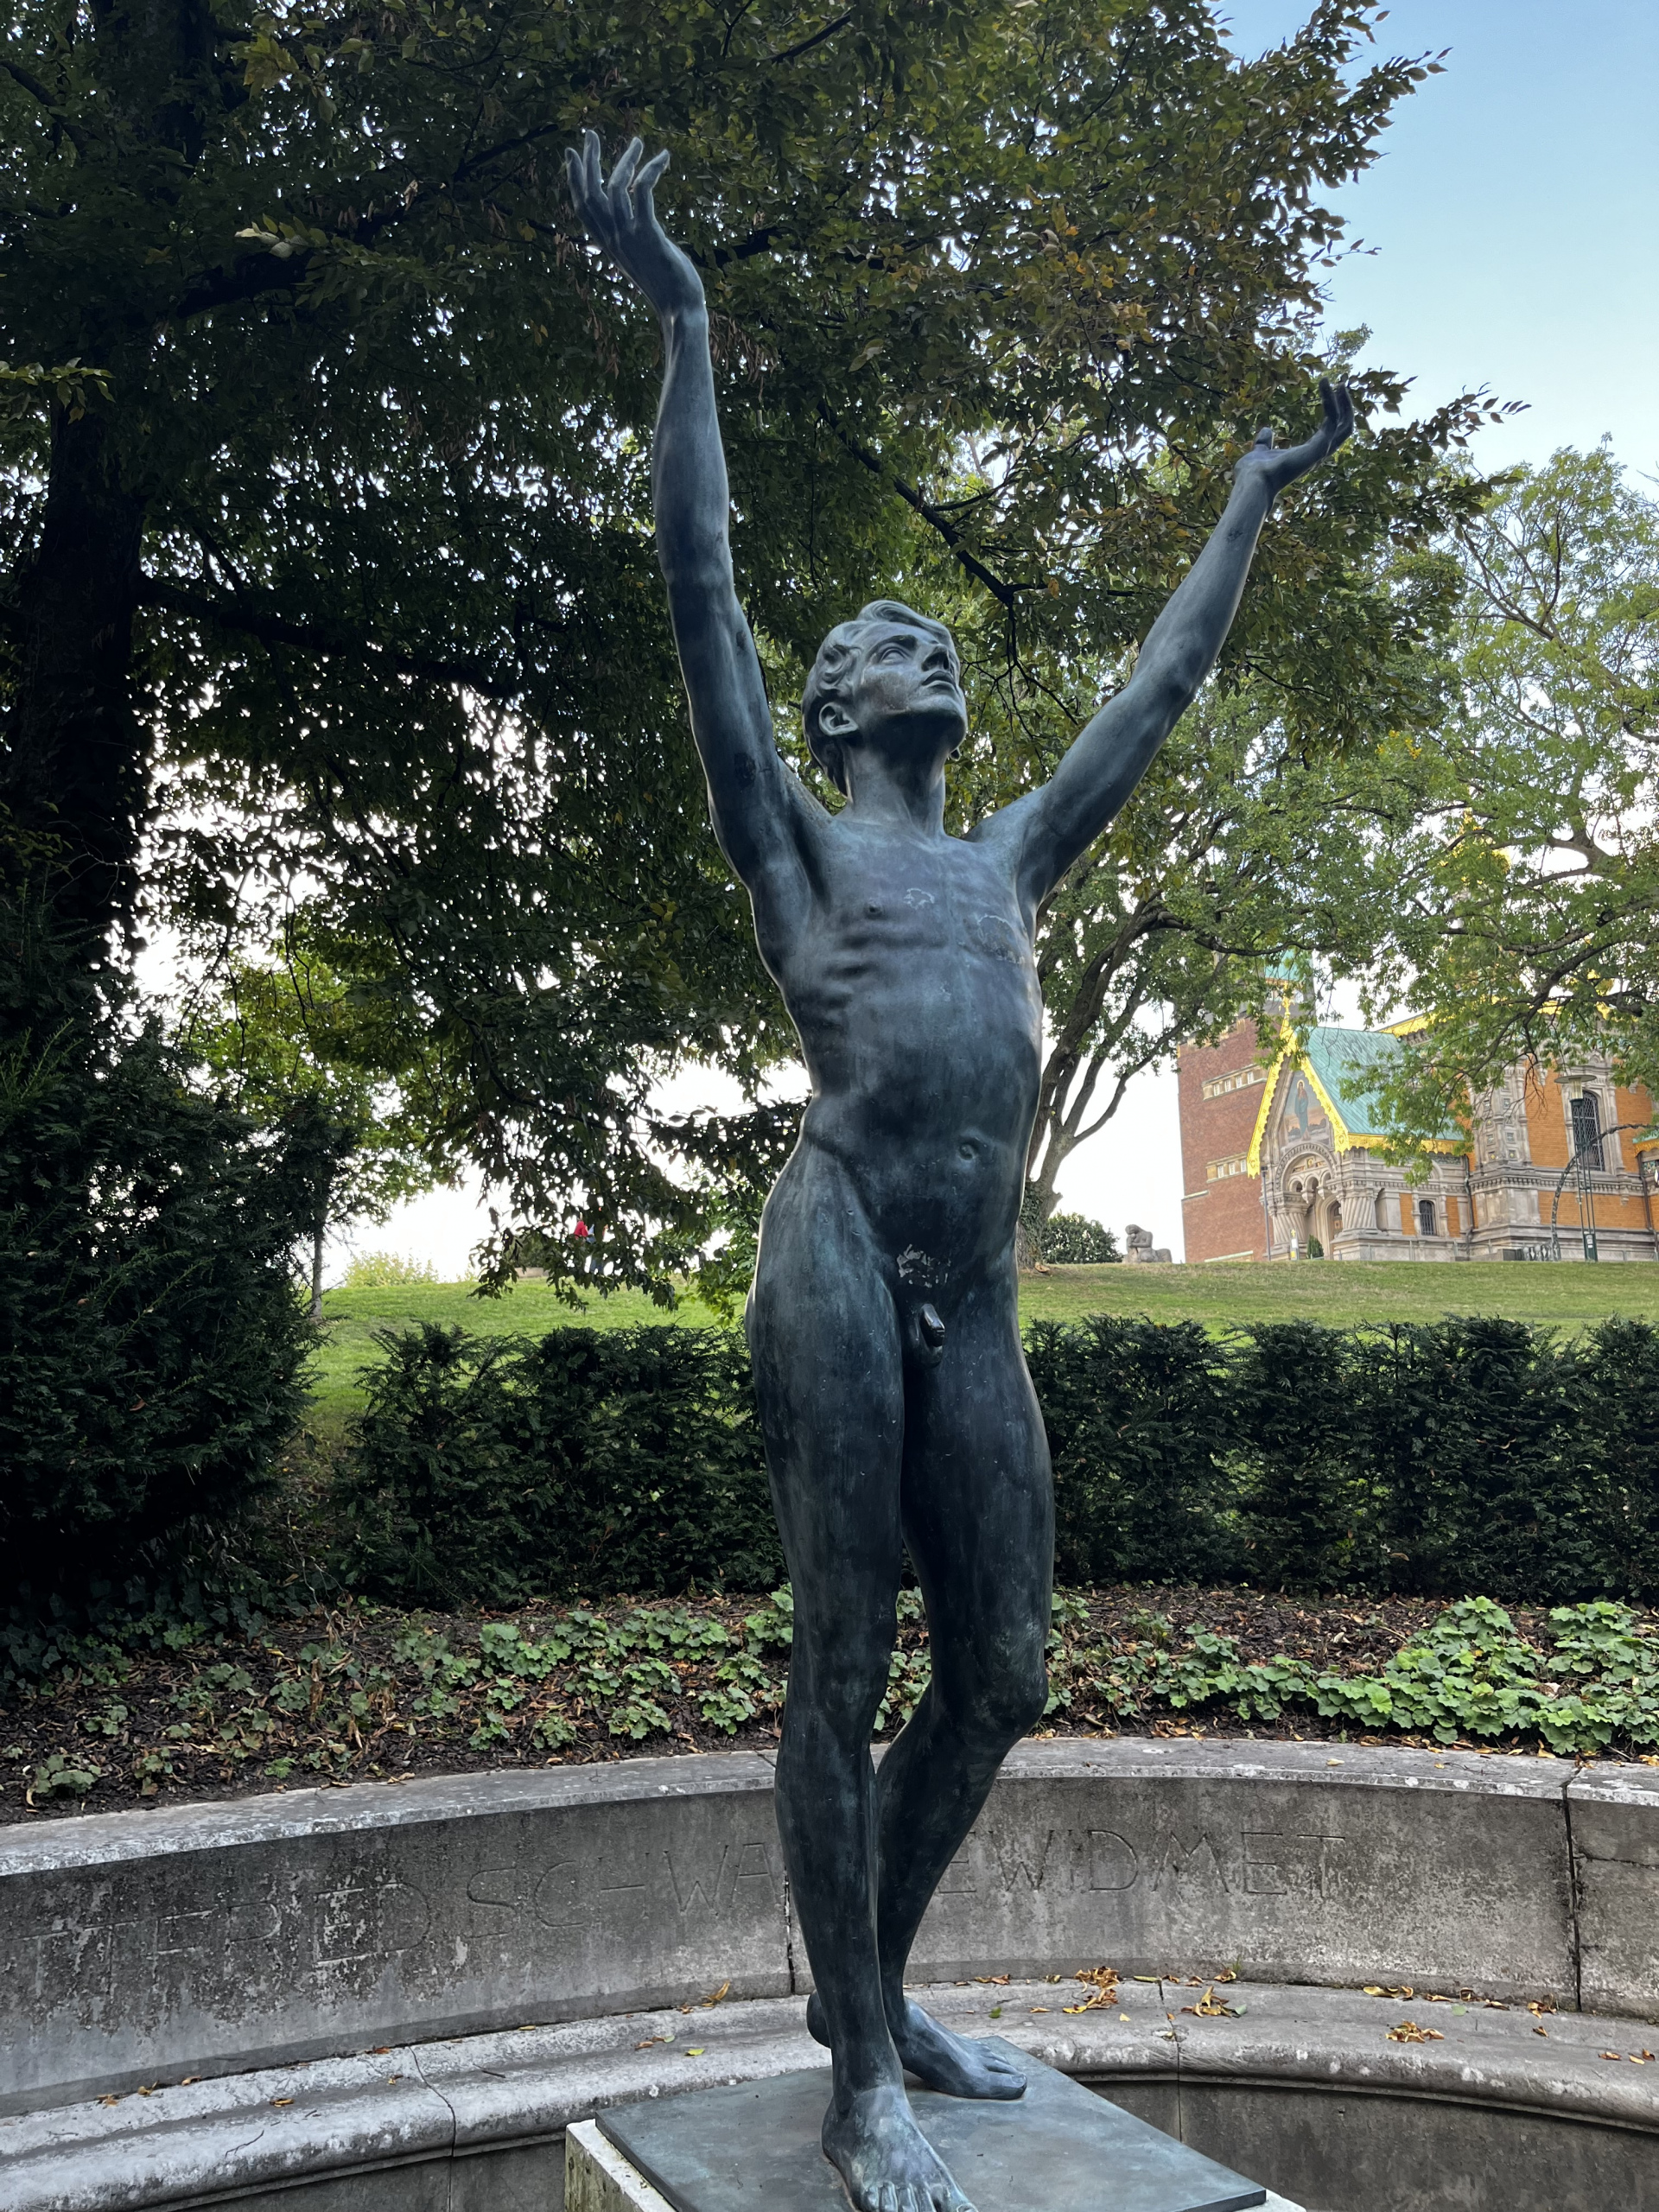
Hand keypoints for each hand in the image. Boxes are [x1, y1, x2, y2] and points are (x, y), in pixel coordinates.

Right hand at [565, 131, 705, 320]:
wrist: (680, 310)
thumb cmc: (666, 287)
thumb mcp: (641, 260)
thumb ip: (631, 239)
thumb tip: (635, 223)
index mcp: (608, 244)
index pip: (582, 207)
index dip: (574, 179)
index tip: (571, 153)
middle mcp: (614, 239)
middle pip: (591, 192)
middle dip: (588, 160)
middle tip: (590, 133)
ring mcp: (629, 237)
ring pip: (616, 186)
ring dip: (626, 159)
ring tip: (638, 142)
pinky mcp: (649, 234)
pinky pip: (643, 191)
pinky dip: (651, 170)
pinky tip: (663, 158)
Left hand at [1233, 378, 1354, 497]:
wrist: (1252, 481)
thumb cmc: (1255, 472)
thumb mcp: (1261, 451)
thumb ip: (1265, 442)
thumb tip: (1266, 430)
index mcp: (1307, 455)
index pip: (1330, 434)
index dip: (1333, 416)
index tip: (1330, 395)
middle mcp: (1318, 454)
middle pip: (1344, 431)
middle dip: (1346, 408)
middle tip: (1340, 386)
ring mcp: (1319, 452)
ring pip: (1345, 426)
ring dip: (1344, 403)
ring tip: (1338, 383)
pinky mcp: (1318, 447)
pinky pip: (1332, 420)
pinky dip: (1330, 401)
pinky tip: (1323, 385)